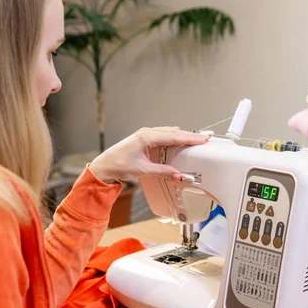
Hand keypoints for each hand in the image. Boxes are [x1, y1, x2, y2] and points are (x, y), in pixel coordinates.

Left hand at [88, 127, 208, 183]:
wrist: (104, 166)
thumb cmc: (118, 165)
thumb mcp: (143, 170)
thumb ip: (163, 172)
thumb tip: (178, 175)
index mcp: (147, 137)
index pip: (174, 137)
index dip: (190, 138)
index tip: (202, 139)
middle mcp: (146, 133)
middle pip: (173, 132)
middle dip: (189, 135)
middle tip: (204, 139)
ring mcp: (145, 134)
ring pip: (168, 132)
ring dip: (181, 136)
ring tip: (194, 140)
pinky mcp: (143, 138)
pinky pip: (162, 135)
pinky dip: (173, 137)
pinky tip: (178, 141)